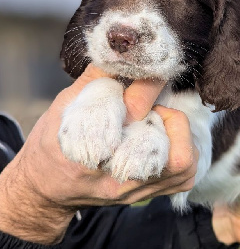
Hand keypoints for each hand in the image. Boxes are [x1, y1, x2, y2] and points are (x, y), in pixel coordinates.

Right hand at [0, 64, 197, 243]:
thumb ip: (97, 79)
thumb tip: (125, 53)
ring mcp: (133, 190)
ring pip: (184, 165)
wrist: (47, 187)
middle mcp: (116, 178)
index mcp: (89, 151)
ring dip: (180, 136)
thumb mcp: (64, 104)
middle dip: (170, 116)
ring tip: (159, 124)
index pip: (132, 117)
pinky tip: (165, 139)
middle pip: (169, 150)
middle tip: (154, 106)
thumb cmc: (52, 143)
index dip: (147, 87)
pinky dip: (184, 151)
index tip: (151, 71)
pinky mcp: (145, 194)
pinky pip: (184, 177)